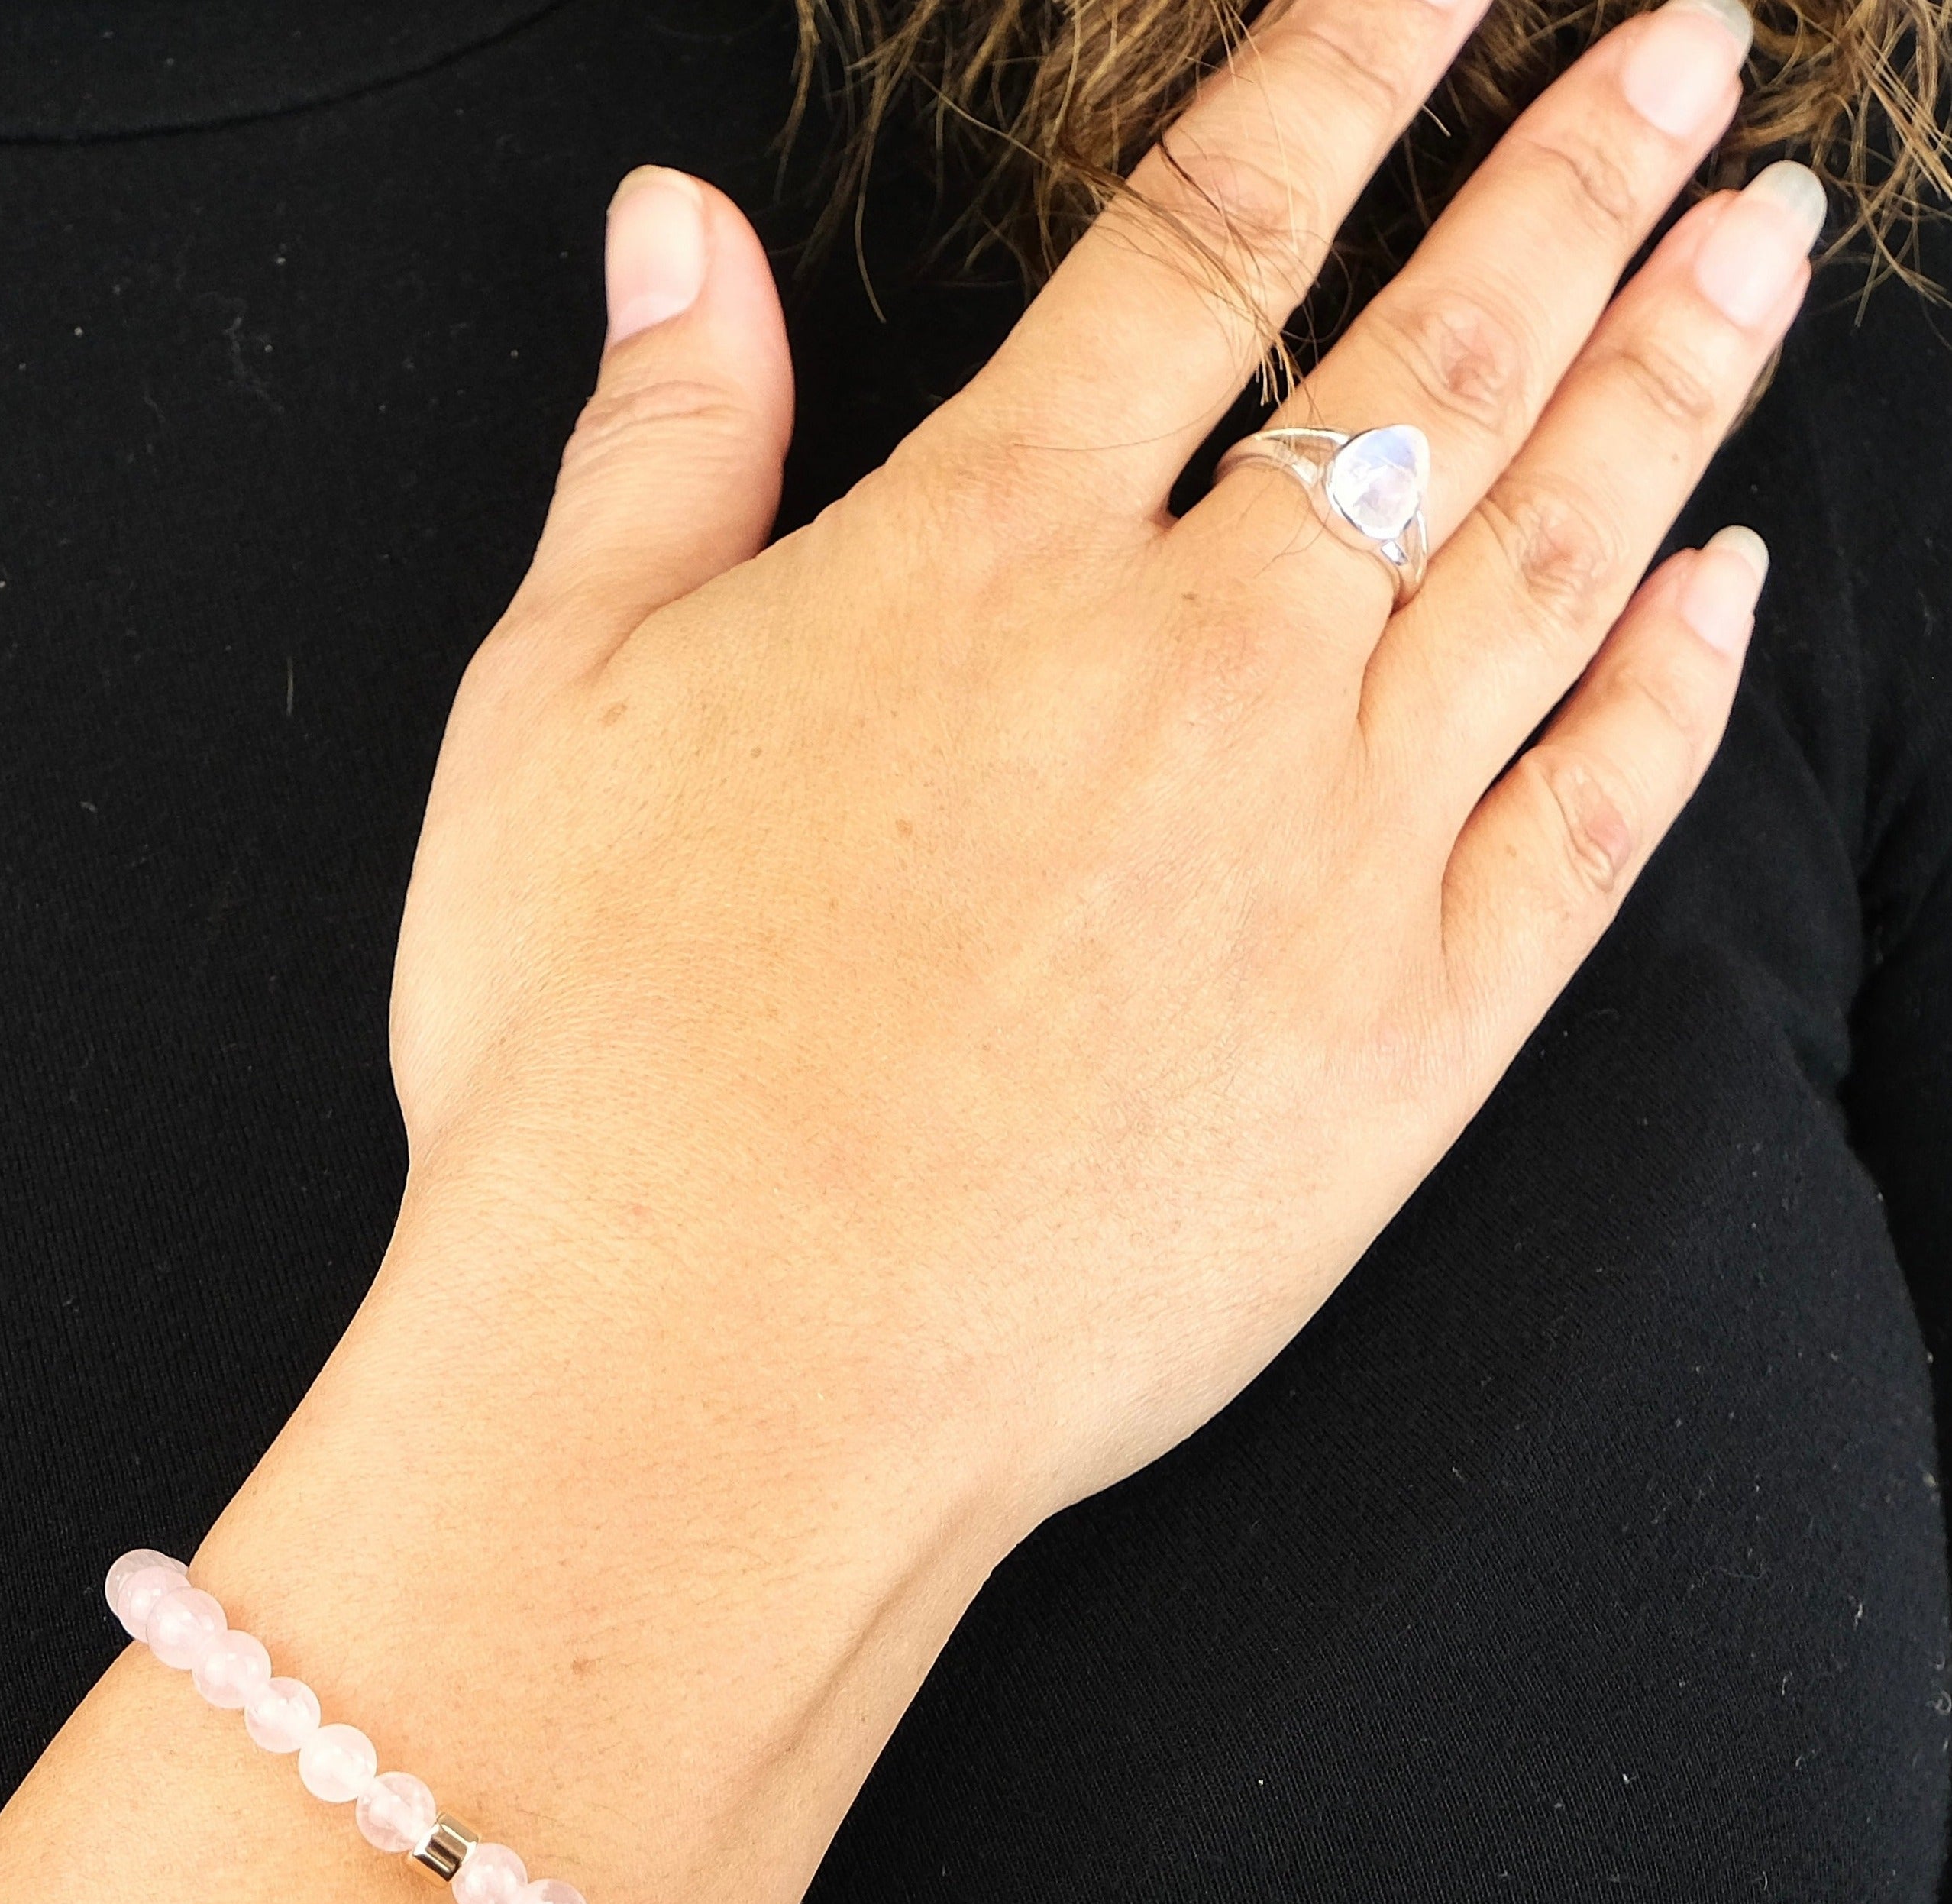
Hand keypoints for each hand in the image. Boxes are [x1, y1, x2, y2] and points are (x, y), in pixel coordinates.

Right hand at [386, 0, 1796, 1564]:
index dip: (1347, 66)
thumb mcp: (549, 713)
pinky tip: (1728, 591)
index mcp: (986, 555)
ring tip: (1756, 240)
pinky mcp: (1404, 1040)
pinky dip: (1675, 686)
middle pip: (1435, 360)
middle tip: (1684, 56)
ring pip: (1554, 550)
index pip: (1206, 241)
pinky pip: (1587, 818)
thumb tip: (682, 229)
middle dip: (1575, 177)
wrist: (716, 1370)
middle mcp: (1196, 663)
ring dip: (1674, 372)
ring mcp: (1329, 851)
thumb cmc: (604, 1066)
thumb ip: (659, 449)